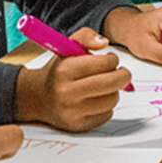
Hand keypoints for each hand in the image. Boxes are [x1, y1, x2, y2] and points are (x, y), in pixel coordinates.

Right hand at [14, 27, 131, 131]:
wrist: (38, 98)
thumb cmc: (58, 70)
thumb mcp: (67, 46)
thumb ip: (86, 36)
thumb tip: (105, 43)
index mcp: (65, 70)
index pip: (105, 63)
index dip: (113, 60)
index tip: (111, 60)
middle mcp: (67, 92)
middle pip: (112, 83)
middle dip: (123, 76)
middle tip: (122, 73)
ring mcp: (73, 112)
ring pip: (112, 100)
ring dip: (114, 91)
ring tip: (105, 86)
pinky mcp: (78, 126)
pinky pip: (107, 115)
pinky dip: (107, 106)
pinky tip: (97, 99)